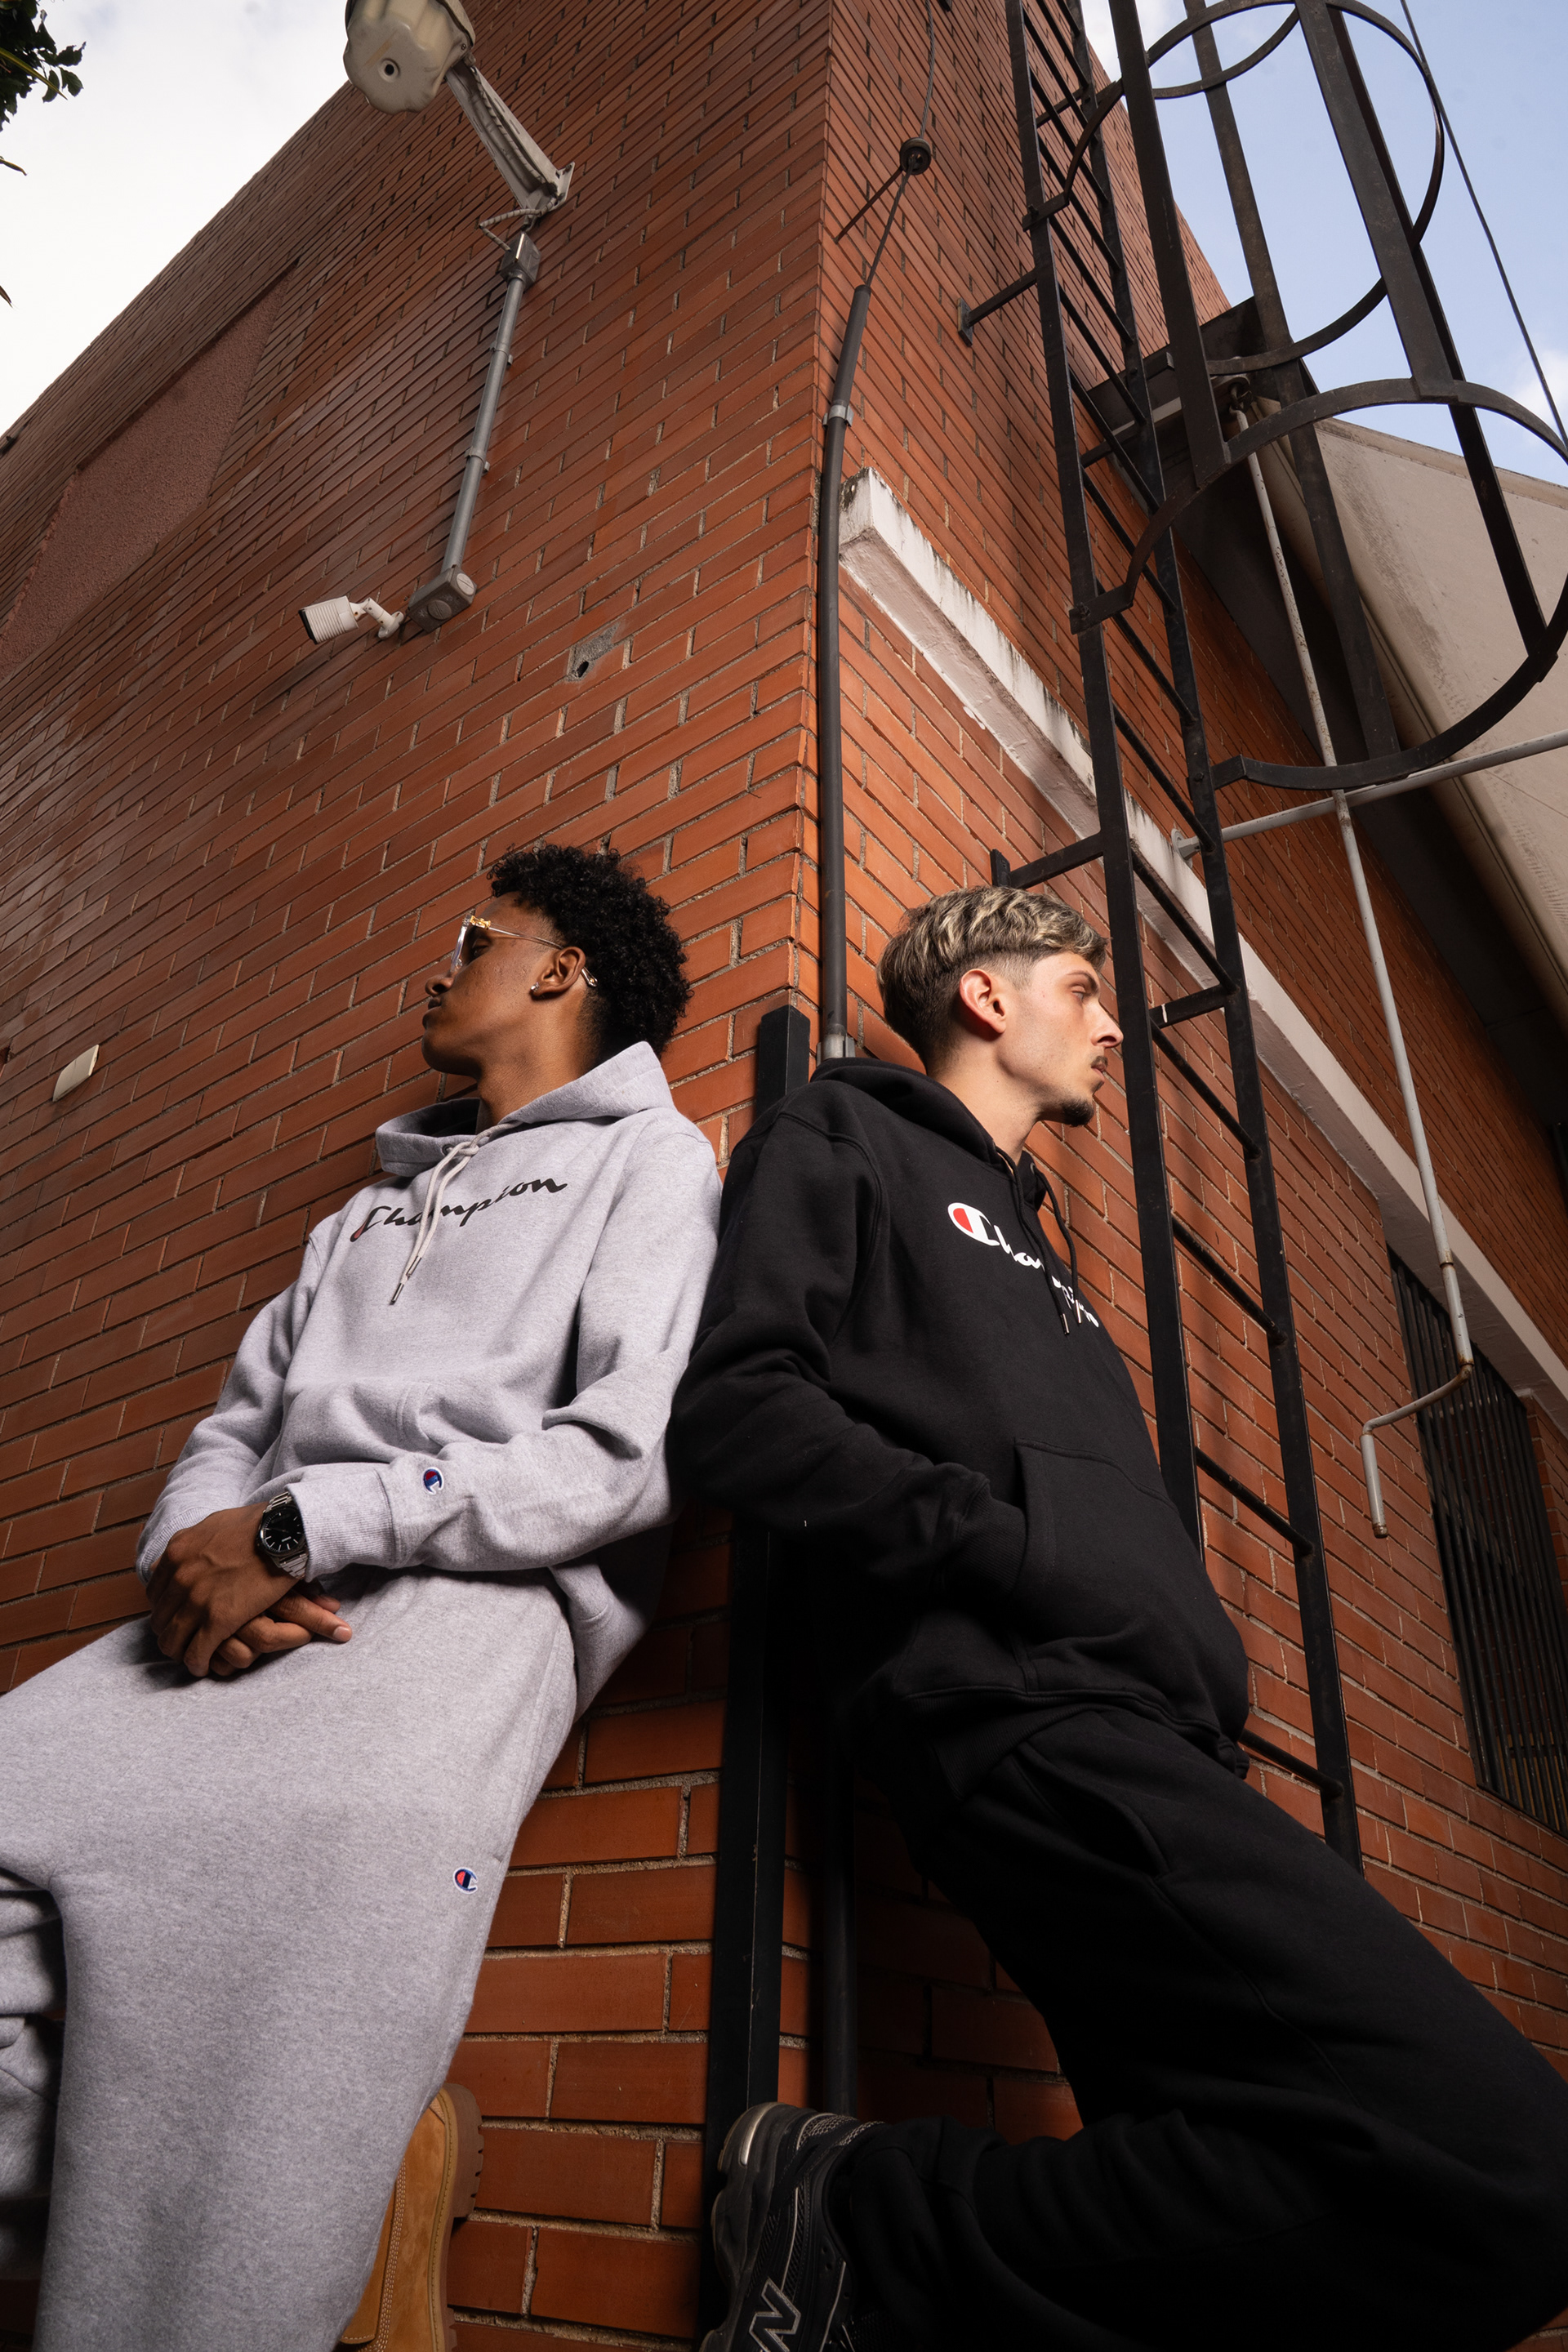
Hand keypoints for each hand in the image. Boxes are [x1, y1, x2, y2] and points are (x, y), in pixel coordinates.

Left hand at [147, 1507, 348, 1678]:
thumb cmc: (258, 1525)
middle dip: (170, 1632)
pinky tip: (204, 1666)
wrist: (284, 1531)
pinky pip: (196, 1652)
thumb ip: (192, 1542)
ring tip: (192, 1657)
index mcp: (177, 1554)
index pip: (154, 1594)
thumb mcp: (212, 1525)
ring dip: (180, 1651)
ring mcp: (197, 1600)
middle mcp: (180, 1578)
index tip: (176, 1617)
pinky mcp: (219, 1619)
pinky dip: (197, 1663)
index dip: (164, 1610)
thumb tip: (179, 1552)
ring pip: (172, 1640)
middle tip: (184, 1640)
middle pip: (160, 1619)